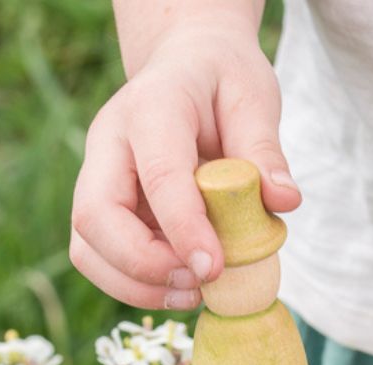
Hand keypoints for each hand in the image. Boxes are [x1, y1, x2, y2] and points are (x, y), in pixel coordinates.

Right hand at [70, 15, 299, 308]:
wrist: (186, 65)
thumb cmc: (222, 80)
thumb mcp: (254, 98)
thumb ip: (265, 150)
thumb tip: (284, 200)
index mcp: (152, 107)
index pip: (158, 175)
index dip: (183, 228)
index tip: (214, 268)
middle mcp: (108, 142)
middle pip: (96, 217)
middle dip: (145, 266)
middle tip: (201, 282)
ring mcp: (96, 177)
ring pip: (88, 248)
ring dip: (136, 286)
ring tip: (194, 292)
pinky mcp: (101, 209)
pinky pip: (100, 260)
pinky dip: (136, 286)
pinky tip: (181, 286)